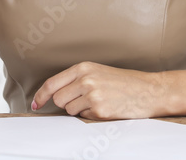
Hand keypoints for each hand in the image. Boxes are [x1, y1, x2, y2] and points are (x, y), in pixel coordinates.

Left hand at [31, 62, 165, 119]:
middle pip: (58, 99)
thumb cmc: (124, 81)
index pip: (52, 83)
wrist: (149, 90)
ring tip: (98, 102)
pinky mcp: (100, 110)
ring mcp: (92, 95)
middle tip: (83, 100)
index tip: (35, 105)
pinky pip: (84, 117)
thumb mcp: (98, 72)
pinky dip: (91, 115)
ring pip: (69, 110)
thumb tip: (55, 94)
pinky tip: (105, 107)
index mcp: (83, 68)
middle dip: (66, 103)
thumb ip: (77, 79)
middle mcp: (86, 80)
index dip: (40, 96)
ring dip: (79, 110)